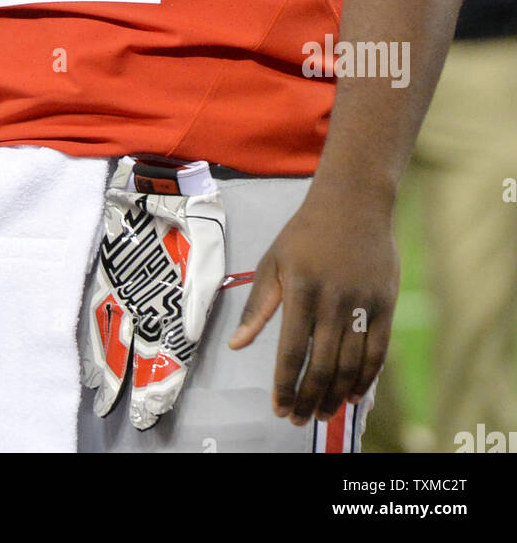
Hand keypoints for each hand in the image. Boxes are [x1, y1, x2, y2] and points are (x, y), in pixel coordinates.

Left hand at [228, 193, 398, 425]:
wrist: (354, 202)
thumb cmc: (305, 232)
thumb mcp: (273, 261)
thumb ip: (257, 307)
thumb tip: (236, 345)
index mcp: (300, 290)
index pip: (291, 351)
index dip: (285, 385)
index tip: (279, 408)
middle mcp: (333, 300)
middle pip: (321, 365)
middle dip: (308, 398)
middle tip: (298, 419)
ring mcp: (362, 303)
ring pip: (350, 364)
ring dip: (335, 395)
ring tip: (321, 413)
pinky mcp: (386, 304)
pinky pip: (377, 352)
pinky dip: (366, 379)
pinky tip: (353, 395)